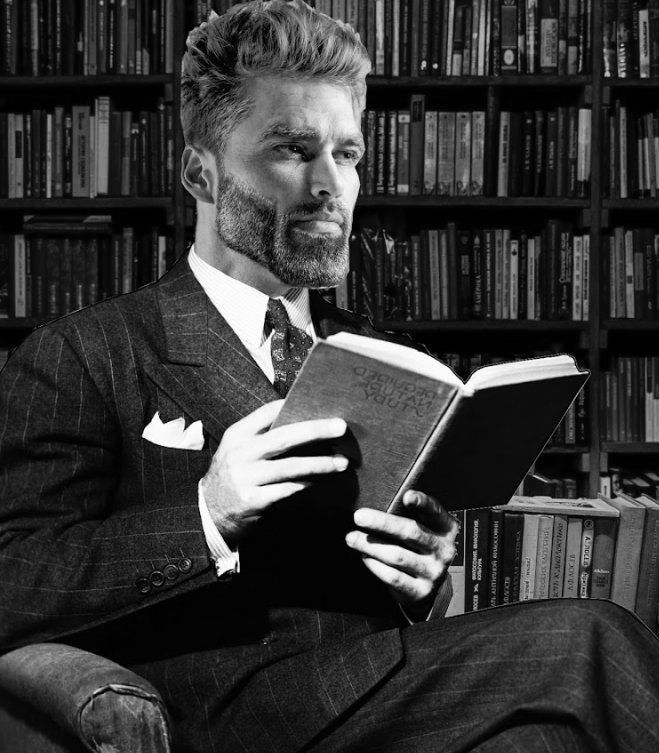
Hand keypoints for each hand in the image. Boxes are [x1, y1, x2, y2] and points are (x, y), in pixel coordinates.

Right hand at [202, 400, 347, 546]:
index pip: (267, 413)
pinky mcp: (252, 501)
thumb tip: (305, 425)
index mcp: (237, 435)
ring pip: (290, 467)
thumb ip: (262, 437)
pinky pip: (287, 490)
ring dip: (320, 464)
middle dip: (315, 431)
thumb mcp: (238, 450)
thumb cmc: (232, 476)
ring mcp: (245, 478)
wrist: (206, 513)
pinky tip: (322, 482)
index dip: (294, 406)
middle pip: (283, 437)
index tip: (319, 403)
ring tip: (342, 462)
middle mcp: (240, 454)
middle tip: (340, 427)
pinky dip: (307, 485)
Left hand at [345, 490, 458, 612]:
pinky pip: (393, 577)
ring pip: (398, 556)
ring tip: (352, 538)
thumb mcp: (424, 529)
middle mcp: (444, 550)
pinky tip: (364, 556)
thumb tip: (378, 503)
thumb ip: (411, 515)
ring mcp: (434, 572)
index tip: (407, 496)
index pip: (435, 512)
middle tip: (359, 517)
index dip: (423, 503)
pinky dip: (375, 565)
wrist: (431, 587)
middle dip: (383, 523)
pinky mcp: (421, 592)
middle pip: (411, 533)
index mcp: (445, 528)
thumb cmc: (419, 547)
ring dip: (370, 545)